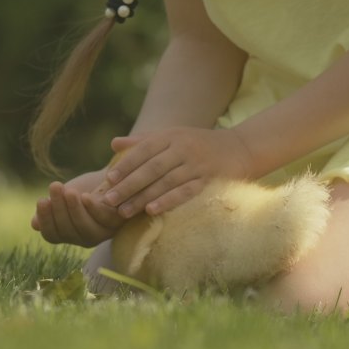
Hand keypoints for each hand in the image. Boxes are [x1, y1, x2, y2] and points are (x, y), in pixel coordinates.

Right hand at [31, 171, 126, 246]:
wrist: (112, 178)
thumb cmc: (84, 189)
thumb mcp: (64, 197)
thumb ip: (51, 209)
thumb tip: (34, 224)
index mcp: (67, 234)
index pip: (52, 235)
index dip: (45, 220)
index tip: (41, 200)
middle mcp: (83, 238)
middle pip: (67, 231)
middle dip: (59, 208)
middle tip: (54, 186)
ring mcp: (102, 233)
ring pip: (85, 228)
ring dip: (75, 210)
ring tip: (69, 191)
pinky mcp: (117, 223)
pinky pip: (103, 220)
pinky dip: (93, 209)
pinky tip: (86, 196)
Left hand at [103, 126, 252, 217]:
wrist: (240, 148)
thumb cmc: (198, 144)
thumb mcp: (171, 136)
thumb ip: (142, 141)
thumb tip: (113, 143)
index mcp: (170, 136)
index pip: (143, 150)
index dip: (125, 165)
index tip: (108, 179)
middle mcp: (182, 148)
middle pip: (151, 168)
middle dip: (128, 185)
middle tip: (108, 200)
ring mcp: (196, 165)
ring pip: (165, 182)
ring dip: (142, 197)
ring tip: (123, 212)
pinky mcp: (209, 180)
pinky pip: (185, 192)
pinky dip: (168, 201)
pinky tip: (152, 211)